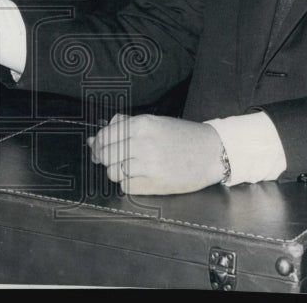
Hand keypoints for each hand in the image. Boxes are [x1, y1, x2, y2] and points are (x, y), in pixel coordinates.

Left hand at [87, 113, 225, 194]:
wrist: (211, 152)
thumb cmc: (182, 136)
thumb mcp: (154, 122)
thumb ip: (123, 126)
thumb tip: (94, 138)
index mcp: (140, 124)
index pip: (104, 136)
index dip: (97, 145)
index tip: (97, 149)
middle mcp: (141, 143)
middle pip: (105, 155)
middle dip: (104, 159)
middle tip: (110, 160)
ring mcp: (147, 165)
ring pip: (112, 172)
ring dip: (117, 171)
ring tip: (130, 168)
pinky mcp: (154, 183)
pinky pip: (126, 186)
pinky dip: (129, 183)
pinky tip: (140, 176)